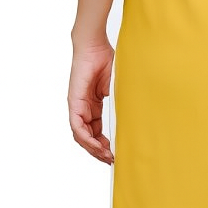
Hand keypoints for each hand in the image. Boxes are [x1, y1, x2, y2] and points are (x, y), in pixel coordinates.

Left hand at [68, 38, 115, 163]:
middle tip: (112, 160)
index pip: (96, 132)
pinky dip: (87, 138)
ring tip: (106, 156)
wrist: (94, 46)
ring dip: (93, 149)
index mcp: (93, 106)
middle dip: (99, 151)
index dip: (104, 145)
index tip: (115, 154)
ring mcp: (77, 106)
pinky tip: (97, 146)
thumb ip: (121, 104)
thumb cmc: (106, 61)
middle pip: (88, 137)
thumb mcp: (118, 89)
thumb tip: (133, 119)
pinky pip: (77, 127)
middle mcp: (83, 109)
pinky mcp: (74, 103)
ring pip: (81, 136)